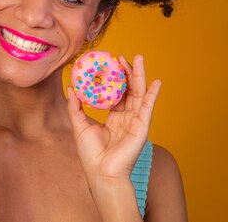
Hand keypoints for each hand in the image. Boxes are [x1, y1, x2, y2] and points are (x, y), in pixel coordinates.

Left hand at [66, 54, 160, 184]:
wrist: (101, 172)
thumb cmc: (90, 154)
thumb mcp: (79, 126)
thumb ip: (76, 107)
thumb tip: (71, 88)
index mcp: (113, 117)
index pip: (116, 93)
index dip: (114, 78)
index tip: (110, 63)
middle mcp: (126, 117)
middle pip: (129, 90)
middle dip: (128, 72)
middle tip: (124, 56)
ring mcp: (135, 121)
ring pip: (139, 94)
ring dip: (140, 76)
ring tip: (139, 59)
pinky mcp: (142, 127)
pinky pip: (148, 107)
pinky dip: (153, 94)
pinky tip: (156, 82)